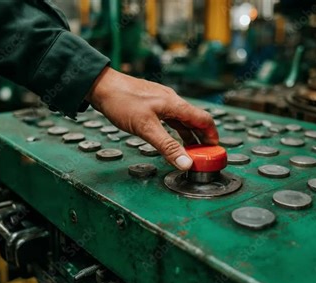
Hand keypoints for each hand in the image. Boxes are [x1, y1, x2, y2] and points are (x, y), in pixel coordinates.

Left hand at [86, 67, 218, 169]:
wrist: (100, 85)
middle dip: (202, 138)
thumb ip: (167, 146)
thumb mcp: (146, 128)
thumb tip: (185, 163)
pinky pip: (171, 118)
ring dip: (189, 136)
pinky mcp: (152, 104)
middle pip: (195, 120)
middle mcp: (171, 101)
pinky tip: (171, 138)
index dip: (212, 137)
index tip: (215, 151)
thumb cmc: (121, 101)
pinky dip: (176, 130)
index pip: (204, 120)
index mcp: (175, 104)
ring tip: (190, 151)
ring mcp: (161, 101)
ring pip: (182, 120)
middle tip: (203, 155)